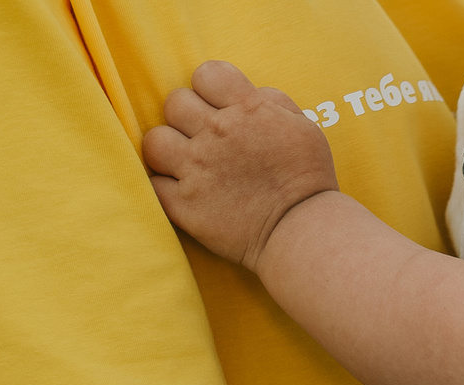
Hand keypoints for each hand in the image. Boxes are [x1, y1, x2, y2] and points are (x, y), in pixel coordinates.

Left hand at [142, 61, 339, 271]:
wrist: (303, 231)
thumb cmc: (309, 179)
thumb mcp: (303, 127)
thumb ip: (271, 102)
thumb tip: (247, 94)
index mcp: (247, 109)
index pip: (206, 74)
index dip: (209, 89)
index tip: (218, 108)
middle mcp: (217, 133)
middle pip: (174, 103)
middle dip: (187, 118)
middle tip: (203, 140)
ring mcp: (197, 169)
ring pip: (155, 141)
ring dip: (167, 150)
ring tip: (185, 165)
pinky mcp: (185, 205)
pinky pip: (154, 185)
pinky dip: (165, 189)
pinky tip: (183, 194)